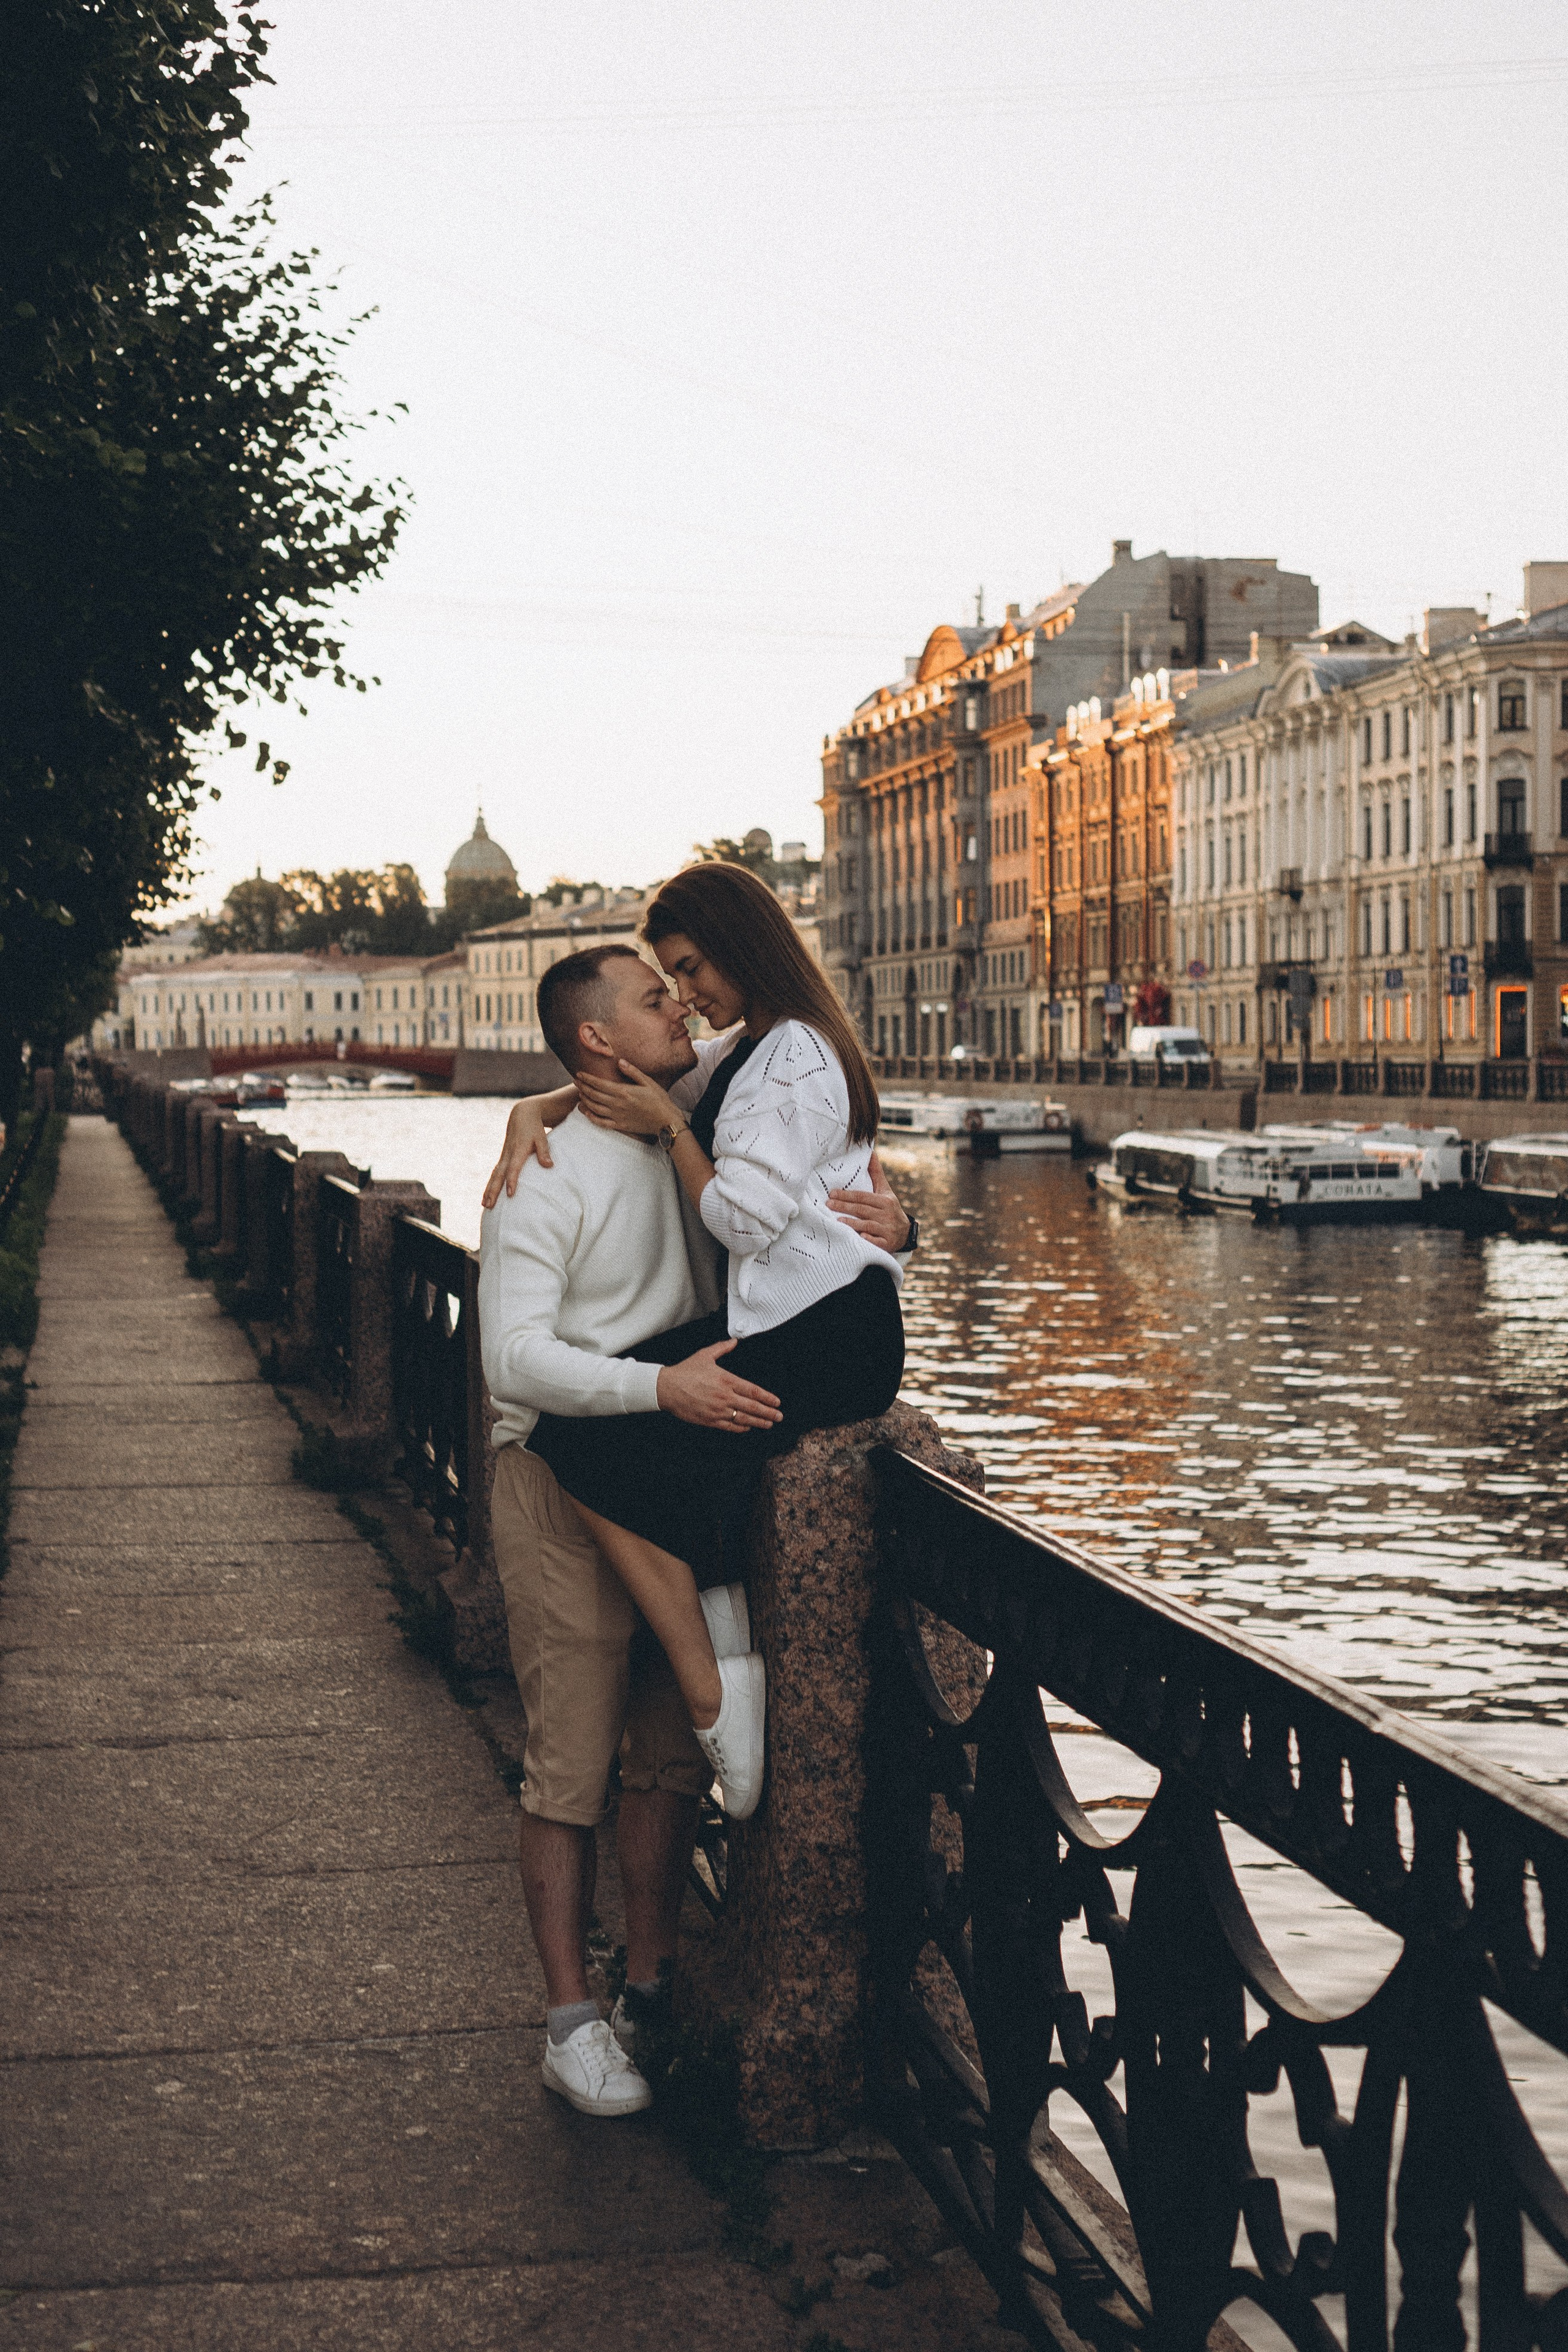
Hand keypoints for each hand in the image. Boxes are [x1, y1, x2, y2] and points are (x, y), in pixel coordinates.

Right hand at [482, 1099, 556, 1208]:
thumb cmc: (534, 1127)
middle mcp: (508, 1154)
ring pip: (494, 1175)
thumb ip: (544, 1151)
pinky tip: (487, 1195)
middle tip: (489, 1205)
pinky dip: (490, 1184)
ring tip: (484, 1205)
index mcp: (518, 1150)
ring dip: (489, 1190)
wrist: (521, 1115)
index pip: (513, 1168)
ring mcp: (504, 1156)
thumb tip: (549, 1165)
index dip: (512, 1181)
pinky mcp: (503, 1158)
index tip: (510, 1194)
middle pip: (499, 1175)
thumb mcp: (541, 1137)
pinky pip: (495, 1173)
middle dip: (493, 1190)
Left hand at [577, 1059, 681, 1138]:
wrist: (666, 1121)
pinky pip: (601, 1122)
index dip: (587, 1078)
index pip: (599, 1083)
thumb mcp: (648, 1082)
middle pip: (594, 1095)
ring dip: (585, 1100)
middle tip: (576, 1081)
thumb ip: (633, 1072)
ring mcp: (617, 1116)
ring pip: (594, 1108)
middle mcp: (617, 1104)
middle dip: (582, 1087)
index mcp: (623, 1092)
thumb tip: (619, 1062)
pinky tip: (586, 1112)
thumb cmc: (659, 1100)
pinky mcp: (620, 1126)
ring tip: (580, 1094)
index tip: (579, 1073)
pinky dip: (591, 1117)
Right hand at [656, 1341, 782, 1430]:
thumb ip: (722, 1348)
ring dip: (759, 1422)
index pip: (753, 1390)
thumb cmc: (685, 1371)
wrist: (666, 1388)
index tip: (777, 1401)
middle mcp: (725, 1397)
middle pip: (753, 1407)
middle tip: (779, 1416)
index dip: (767, 1397)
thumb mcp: (704, 1355)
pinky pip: (730, 1427)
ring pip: (744, 1419)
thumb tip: (734, 1341)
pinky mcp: (709, 1420)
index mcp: (726, 1380)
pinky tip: (749, 1427)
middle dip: (768, 1412)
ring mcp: (718, 1410)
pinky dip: (742, 1428)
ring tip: (769, 1424)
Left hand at [826, 1151, 911, 1251]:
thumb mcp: (885, 1191)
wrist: (905, 1233)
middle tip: (828, 1204)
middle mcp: (887, 1215)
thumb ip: (876, 1173)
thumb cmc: (889, 1208)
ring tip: (837, 1220)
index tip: (832, 1193)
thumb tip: (871, 1152)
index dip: (848, 1195)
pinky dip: (868, 1240)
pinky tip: (859, 1238)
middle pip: (863, 1210)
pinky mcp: (887, 1244)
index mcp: (885, 1201)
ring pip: (868, 1226)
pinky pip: (876, 1242)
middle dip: (845, 1207)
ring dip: (853, 1223)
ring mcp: (887, 1230)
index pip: (863, 1197)